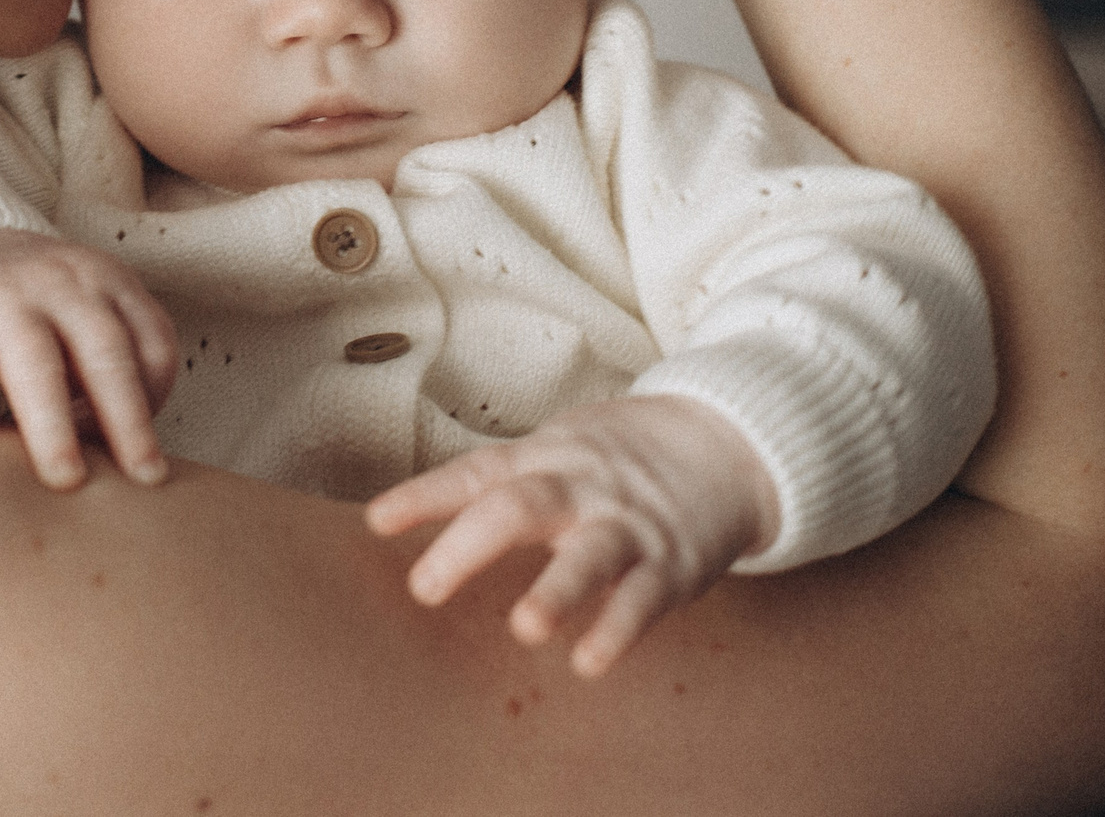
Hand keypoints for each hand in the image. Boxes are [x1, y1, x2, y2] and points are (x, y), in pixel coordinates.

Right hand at [0, 226, 179, 490]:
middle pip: (105, 350)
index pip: (153, 343)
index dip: (154, 401)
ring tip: (63, 478)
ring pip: (35, 359)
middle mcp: (60, 283)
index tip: (140, 457)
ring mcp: (0, 295)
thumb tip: (125, 468)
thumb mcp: (82, 320)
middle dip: (126, 418)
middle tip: (140, 478)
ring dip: (53, 423)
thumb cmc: (32, 312)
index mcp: (107, 283)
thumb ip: (107, 373)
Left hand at [364, 394, 781, 677]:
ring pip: (587, 556)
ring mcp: (627, 524)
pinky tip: (590, 663)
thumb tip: (410, 516)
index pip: (475, 472)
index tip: (378, 521)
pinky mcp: (671, 563)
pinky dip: (616, 631)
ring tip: (525, 628)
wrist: (726, 441)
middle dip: (469, 547)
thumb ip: (498, 483)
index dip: (425, 496)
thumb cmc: (618, 456)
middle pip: (519, 508)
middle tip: (425, 588)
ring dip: (556, 592)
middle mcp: (581, 486)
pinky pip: (641, 599)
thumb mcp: (557, 449)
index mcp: (545, 456)